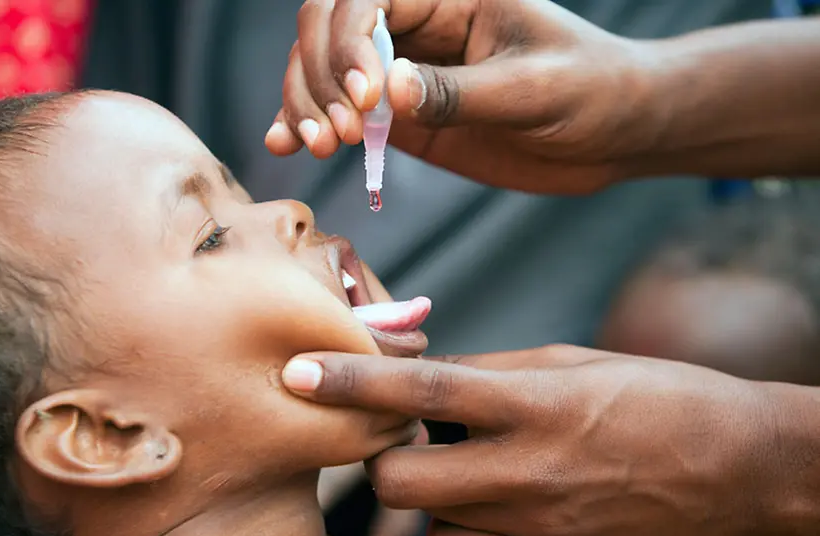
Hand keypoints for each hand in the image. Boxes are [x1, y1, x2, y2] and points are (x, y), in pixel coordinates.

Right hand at [266, 0, 659, 194]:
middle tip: (339, 132)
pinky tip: (285, 142)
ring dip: (304, 102)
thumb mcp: (533, 90)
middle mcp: (418, 25)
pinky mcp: (401, 116)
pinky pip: (342, 112)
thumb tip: (388, 91)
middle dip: (319, 73)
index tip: (367, 98)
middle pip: (329, 26)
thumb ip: (459, 92)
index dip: (350, 41)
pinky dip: (308, 124)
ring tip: (316, 145)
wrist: (614, 133)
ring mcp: (404, 71)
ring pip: (323, 68)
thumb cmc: (591, 92)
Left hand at [281, 345, 795, 535]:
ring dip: (421, 492)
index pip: (423, 392)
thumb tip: (423, 374)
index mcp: (537, 403)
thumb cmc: (662, 398)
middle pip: (400, 480)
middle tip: (397, 431)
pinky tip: (482, 497)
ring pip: (427, 523)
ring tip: (457, 463)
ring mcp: (537, 526)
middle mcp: (528, 471)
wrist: (741, 472)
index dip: (352, 380)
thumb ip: (491, 372)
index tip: (297, 371)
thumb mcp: (575, 362)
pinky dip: (454, 526)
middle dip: (378, 455)